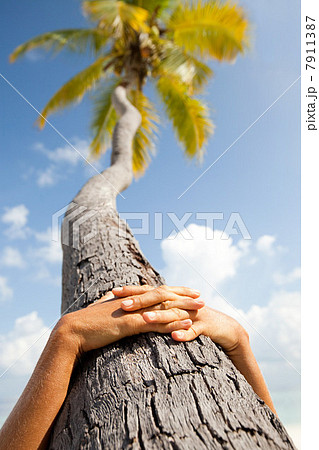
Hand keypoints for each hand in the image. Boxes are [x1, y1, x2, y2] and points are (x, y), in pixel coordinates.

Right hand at [55, 284, 204, 355]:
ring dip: (184, 308)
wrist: (73, 330)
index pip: (155, 291)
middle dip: (184, 295)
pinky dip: (173, 324)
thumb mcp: (104, 313)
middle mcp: (133, 302)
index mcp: (129, 299)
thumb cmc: (86, 324)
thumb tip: (116, 301)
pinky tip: (186, 326)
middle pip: (164, 295)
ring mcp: (133, 312)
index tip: (185, 291)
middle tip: (201, 296)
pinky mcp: (130, 324)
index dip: (172, 290)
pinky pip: (156, 323)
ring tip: (201, 308)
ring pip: (164, 307)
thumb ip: (113, 306)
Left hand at [117, 285, 247, 353]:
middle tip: (122, 305)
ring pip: (174, 314)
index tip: (112, 292)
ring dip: (159, 317)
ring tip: (144, 319)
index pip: (148, 291)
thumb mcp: (171, 315)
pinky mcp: (205, 327)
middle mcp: (180, 302)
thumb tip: (129, 312)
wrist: (223, 327)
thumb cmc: (192, 321)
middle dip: (140, 301)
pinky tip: (175, 336)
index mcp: (171, 299)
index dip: (131, 291)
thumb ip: (154, 312)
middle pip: (159, 299)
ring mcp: (192, 313)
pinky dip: (185, 333)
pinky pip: (194, 331)